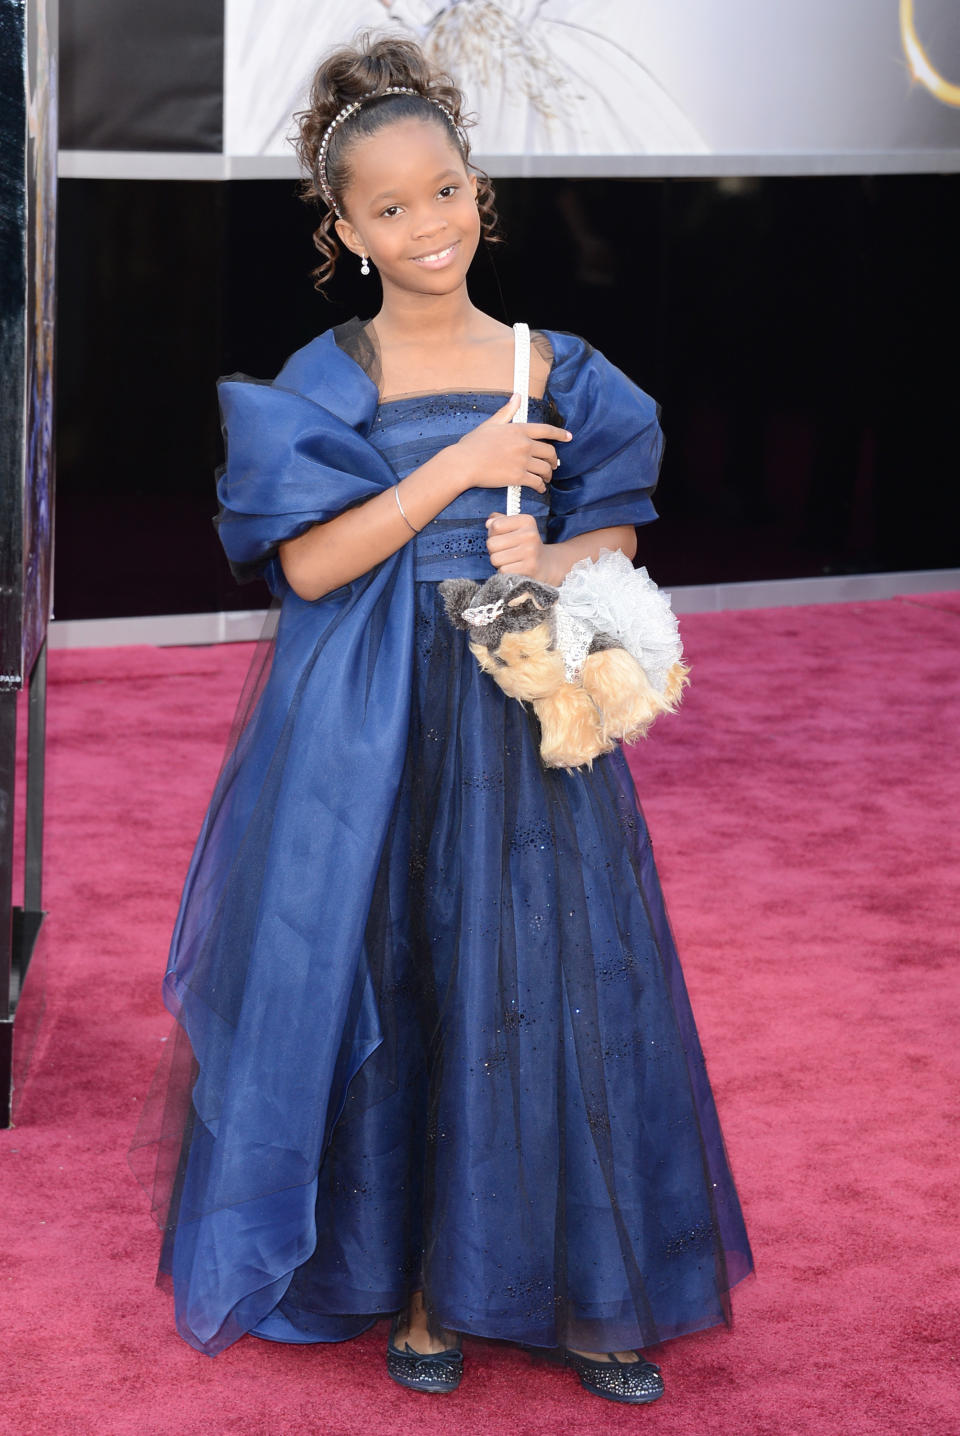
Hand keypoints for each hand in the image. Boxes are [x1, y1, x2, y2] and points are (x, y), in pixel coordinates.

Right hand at [455, 394, 571, 492]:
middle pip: (550, 452)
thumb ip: (507, 411)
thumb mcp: (491, 423)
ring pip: (545, 468)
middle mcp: (524, 444)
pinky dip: (541, 486)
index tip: (569, 437)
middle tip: (553, 465)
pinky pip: (537, 482)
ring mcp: (522, 461)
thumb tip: (517, 396)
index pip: (546, 430)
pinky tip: (540, 488)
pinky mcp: (518, 477)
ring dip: (548, 474)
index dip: (560, 434)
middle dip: (553, 460)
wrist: (464, 463)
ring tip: (546, 477)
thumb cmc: (473, 444)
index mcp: (519, 429)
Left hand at [485, 513, 558, 581]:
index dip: (492, 534)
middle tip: (504, 551)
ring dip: (498, 562)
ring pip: (495, 559)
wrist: (545, 564)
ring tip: (509, 560)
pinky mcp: (529, 568)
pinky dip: (505, 572)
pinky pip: (503, 571)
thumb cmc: (524, 544)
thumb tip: (488, 523)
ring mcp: (530, 552)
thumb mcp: (515, 527)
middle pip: (492, 543)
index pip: (495, 526)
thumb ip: (499, 521)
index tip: (501, 537)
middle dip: (493, 550)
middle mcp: (530, 534)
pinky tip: (514, 568)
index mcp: (526, 521)